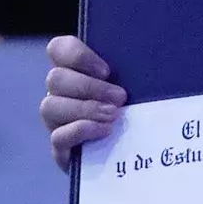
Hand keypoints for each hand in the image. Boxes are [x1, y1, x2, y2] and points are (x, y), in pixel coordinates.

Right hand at [43, 36, 126, 170]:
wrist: (132, 154)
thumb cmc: (135, 110)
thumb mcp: (135, 86)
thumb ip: (134, 70)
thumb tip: (152, 58)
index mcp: (73, 70)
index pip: (58, 49)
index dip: (77, 55)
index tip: (106, 70)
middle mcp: (59, 93)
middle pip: (55, 78)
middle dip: (90, 87)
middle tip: (120, 97)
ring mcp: (56, 121)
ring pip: (50, 106)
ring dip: (85, 108)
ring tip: (114, 115)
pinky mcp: (60, 147)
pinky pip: (58, 136)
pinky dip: (82, 130)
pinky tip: (105, 131)